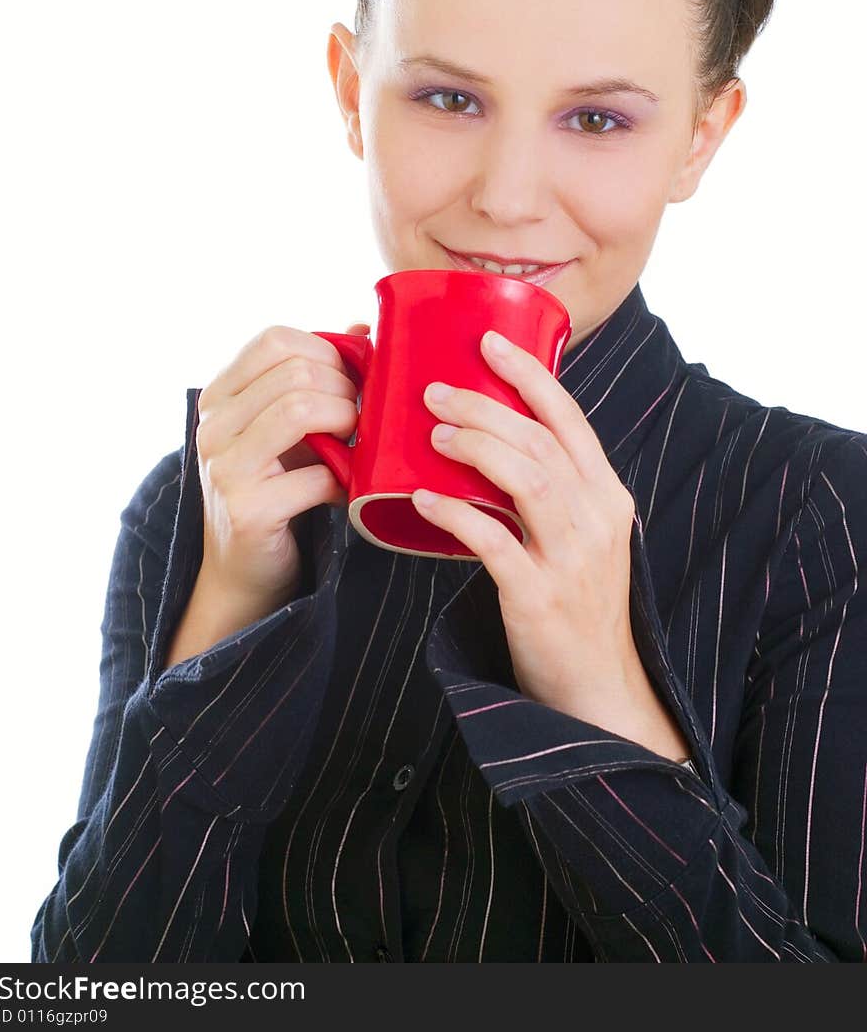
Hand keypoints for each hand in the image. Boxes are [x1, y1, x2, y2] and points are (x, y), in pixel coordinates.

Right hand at [194, 321, 368, 608]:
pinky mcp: (249, 509)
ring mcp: (225, 467)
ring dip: (346, 422)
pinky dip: (345, 479)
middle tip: (361, 416)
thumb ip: (319, 375)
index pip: (275, 341)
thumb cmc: (275, 484)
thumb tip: (364, 328)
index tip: (350, 378)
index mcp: (218, 395)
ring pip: (301, 409)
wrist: (244, 568)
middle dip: (345, 389)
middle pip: (296, 372)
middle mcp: (212, 425)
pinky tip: (345, 488)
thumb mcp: (289, 423)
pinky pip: (317, 473)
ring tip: (355, 442)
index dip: (325, 351)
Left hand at [411, 329, 687, 757]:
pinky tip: (423, 496)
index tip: (488, 341)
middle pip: (538, 440)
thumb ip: (550, 489)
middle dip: (484, 404)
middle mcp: (596, 517)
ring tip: (433, 431)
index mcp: (607, 494)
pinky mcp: (539, 597)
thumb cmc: (578, 604)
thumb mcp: (581, 536)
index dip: (528, 374)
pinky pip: (492, 542)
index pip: (568, 418)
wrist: (598, 689)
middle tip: (434, 389)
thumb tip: (490, 439)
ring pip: (525, 478)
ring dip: (474, 445)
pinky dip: (456, 512)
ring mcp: (572, 558)